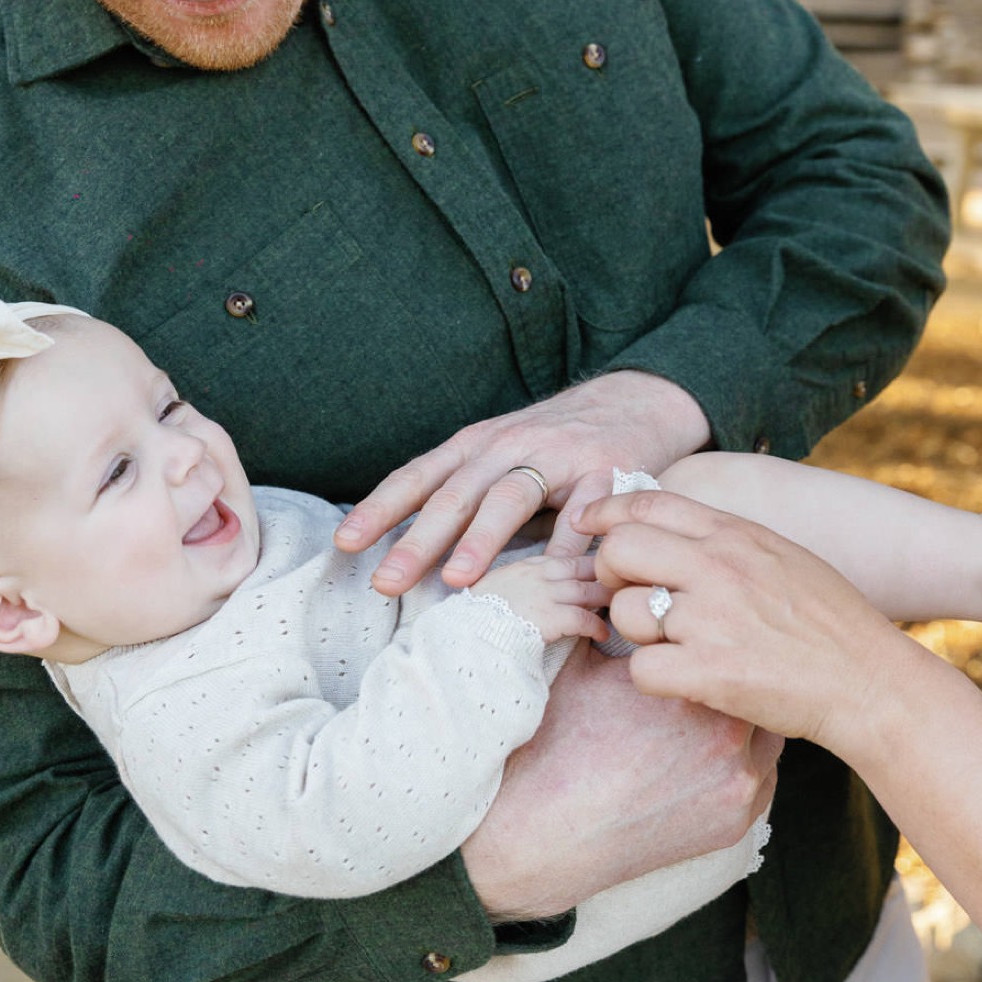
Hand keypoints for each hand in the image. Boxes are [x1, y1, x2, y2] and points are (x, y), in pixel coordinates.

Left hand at [335, 371, 708, 596]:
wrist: (636, 399)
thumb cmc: (557, 442)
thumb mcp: (501, 457)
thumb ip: (463, 495)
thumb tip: (405, 552)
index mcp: (475, 445)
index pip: (418, 477)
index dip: (379, 509)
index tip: (344, 544)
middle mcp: (509, 445)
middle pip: (455, 493)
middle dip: (417, 541)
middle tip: (385, 582)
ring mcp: (558, 455)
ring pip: (509, 497)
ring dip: (480, 540)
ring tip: (456, 580)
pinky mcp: (605, 470)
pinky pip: (582, 512)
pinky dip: (567, 545)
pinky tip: (550, 576)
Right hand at [460, 644, 782, 921]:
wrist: (549, 829)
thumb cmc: (562, 741)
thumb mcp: (588, 665)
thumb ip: (625, 626)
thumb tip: (633, 592)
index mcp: (697, 679)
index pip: (732, 646)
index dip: (719, 645)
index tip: (708, 644)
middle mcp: (731, 730)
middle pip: (757, 690)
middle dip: (738, 682)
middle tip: (721, 678)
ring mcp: (741, 781)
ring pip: (767, 734)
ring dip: (748, 725)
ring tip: (715, 722)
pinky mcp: (738, 820)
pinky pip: (762, 780)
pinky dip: (743, 768)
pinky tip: (712, 762)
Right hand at [471, 553, 610, 646]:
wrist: (463, 638)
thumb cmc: (472, 622)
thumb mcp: (492, 592)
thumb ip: (515, 587)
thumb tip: (531, 597)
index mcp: (524, 566)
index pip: (565, 557)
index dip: (588, 564)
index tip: (604, 570)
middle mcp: (536, 574)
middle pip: (584, 568)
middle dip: (607, 576)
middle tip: (624, 585)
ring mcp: (544, 594)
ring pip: (588, 590)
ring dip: (606, 599)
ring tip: (618, 608)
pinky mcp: (550, 617)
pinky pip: (583, 618)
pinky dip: (596, 626)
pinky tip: (602, 634)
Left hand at [588, 487, 900, 754]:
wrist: (870, 682)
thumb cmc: (831, 623)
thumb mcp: (782, 557)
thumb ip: (727, 541)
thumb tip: (672, 530)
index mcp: (736, 534)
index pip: (647, 503)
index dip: (606, 513)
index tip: (589, 527)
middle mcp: (718, 567)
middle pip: (619, 551)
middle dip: (611, 576)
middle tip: (631, 599)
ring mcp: (712, 619)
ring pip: (625, 613)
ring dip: (638, 635)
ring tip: (675, 646)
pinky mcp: (709, 672)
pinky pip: (641, 670)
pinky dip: (655, 681)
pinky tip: (685, 681)